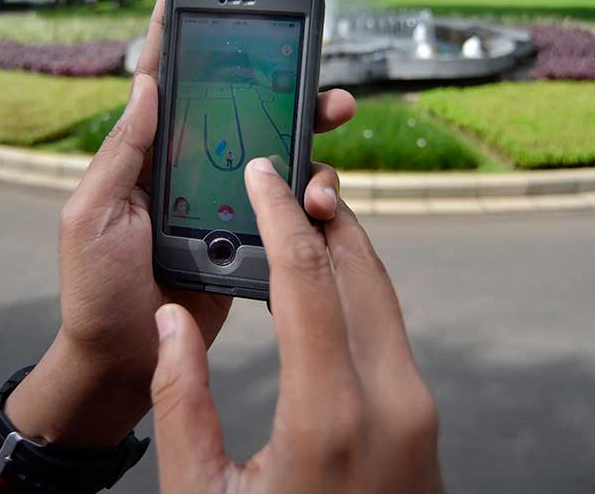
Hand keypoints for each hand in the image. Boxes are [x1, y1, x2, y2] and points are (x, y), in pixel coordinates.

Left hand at [4, 0, 356, 445]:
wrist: (125, 359)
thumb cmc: (95, 287)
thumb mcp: (92, 214)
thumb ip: (123, 152)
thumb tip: (147, 83)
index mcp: (147, 160)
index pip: (164, 88)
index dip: (176, 43)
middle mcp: (189, 173)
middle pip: (240, 116)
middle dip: (284, 92)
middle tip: (323, 83)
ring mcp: (222, 205)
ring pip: (274, 158)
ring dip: (309, 142)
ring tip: (333, 135)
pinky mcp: (247, 240)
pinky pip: (285, 207)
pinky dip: (310, 196)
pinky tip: (325, 196)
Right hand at [150, 158, 443, 492]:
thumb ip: (181, 404)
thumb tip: (170, 323)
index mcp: (329, 416)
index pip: (308, 277)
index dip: (281, 213)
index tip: (263, 172)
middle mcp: (390, 402)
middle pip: (360, 269)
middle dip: (323, 213)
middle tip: (287, 175)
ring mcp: (418, 411)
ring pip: (384, 296)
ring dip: (346, 246)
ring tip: (305, 213)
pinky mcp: (424, 421)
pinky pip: (392, 330)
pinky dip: (360, 289)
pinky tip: (329, 281)